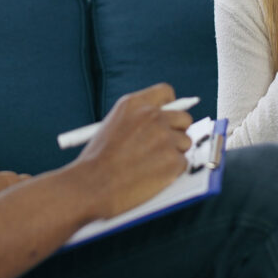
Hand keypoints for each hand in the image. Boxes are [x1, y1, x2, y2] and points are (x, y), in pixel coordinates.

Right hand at [73, 83, 192, 219]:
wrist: (92, 184)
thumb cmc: (98, 159)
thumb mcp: (112, 124)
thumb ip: (138, 119)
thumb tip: (163, 122)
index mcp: (134, 104)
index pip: (165, 92)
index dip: (170, 106)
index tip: (169, 117)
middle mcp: (152, 116)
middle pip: (183, 118)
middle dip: (178, 131)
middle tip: (167, 145)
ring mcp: (165, 137)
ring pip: (185, 142)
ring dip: (174, 153)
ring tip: (152, 164)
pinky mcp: (173, 160)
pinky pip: (182, 163)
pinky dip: (171, 172)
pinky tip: (152, 176)